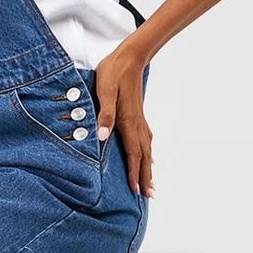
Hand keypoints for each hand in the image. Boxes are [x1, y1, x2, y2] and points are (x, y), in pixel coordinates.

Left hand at [93, 46, 154, 198]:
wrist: (129, 56)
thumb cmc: (113, 72)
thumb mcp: (103, 90)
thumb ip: (104, 114)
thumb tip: (102, 137)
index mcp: (127, 120)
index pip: (133, 153)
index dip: (134, 173)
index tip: (135, 190)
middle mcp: (136, 123)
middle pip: (143, 155)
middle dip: (145, 176)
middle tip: (149, 196)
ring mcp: (139, 119)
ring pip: (146, 148)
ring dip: (148, 167)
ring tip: (150, 183)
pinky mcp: (138, 114)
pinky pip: (145, 139)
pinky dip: (148, 152)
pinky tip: (149, 155)